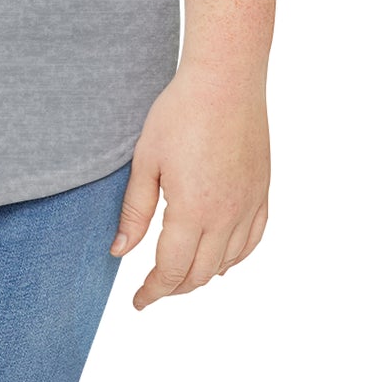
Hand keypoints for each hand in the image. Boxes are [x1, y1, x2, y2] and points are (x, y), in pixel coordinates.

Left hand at [110, 64, 269, 310]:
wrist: (225, 80)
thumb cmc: (180, 113)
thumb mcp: (146, 160)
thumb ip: (134, 211)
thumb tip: (119, 253)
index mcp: (193, 211)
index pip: (172, 270)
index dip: (153, 291)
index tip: (139, 301)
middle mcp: (226, 216)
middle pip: (201, 274)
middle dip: (175, 287)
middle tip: (153, 289)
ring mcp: (249, 206)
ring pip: (228, 262)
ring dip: (203, 275)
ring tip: (180, 273)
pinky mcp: (262, 192)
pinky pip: (253, 240)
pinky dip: (235, 257)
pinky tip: (220, 256)